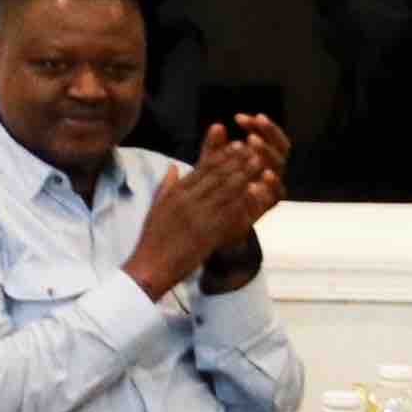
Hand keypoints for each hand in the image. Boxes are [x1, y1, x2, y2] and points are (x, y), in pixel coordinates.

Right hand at [125, 119, 279, 294]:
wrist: (152, 266)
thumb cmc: (153, 238)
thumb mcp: (156, 207)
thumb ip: (166, 185)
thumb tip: (174, 166)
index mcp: (176, 193)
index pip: (203, 168)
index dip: (222, 155)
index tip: (236, 145)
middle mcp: (188, 201)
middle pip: (217, 175)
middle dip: (237, 160)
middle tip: (253, 149)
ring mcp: (199, 215)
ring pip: (227, 189)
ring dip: (245, 174)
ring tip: (259, 163)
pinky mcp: (209, 231)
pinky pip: (230, 211)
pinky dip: (244, 198)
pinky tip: (256, 190)